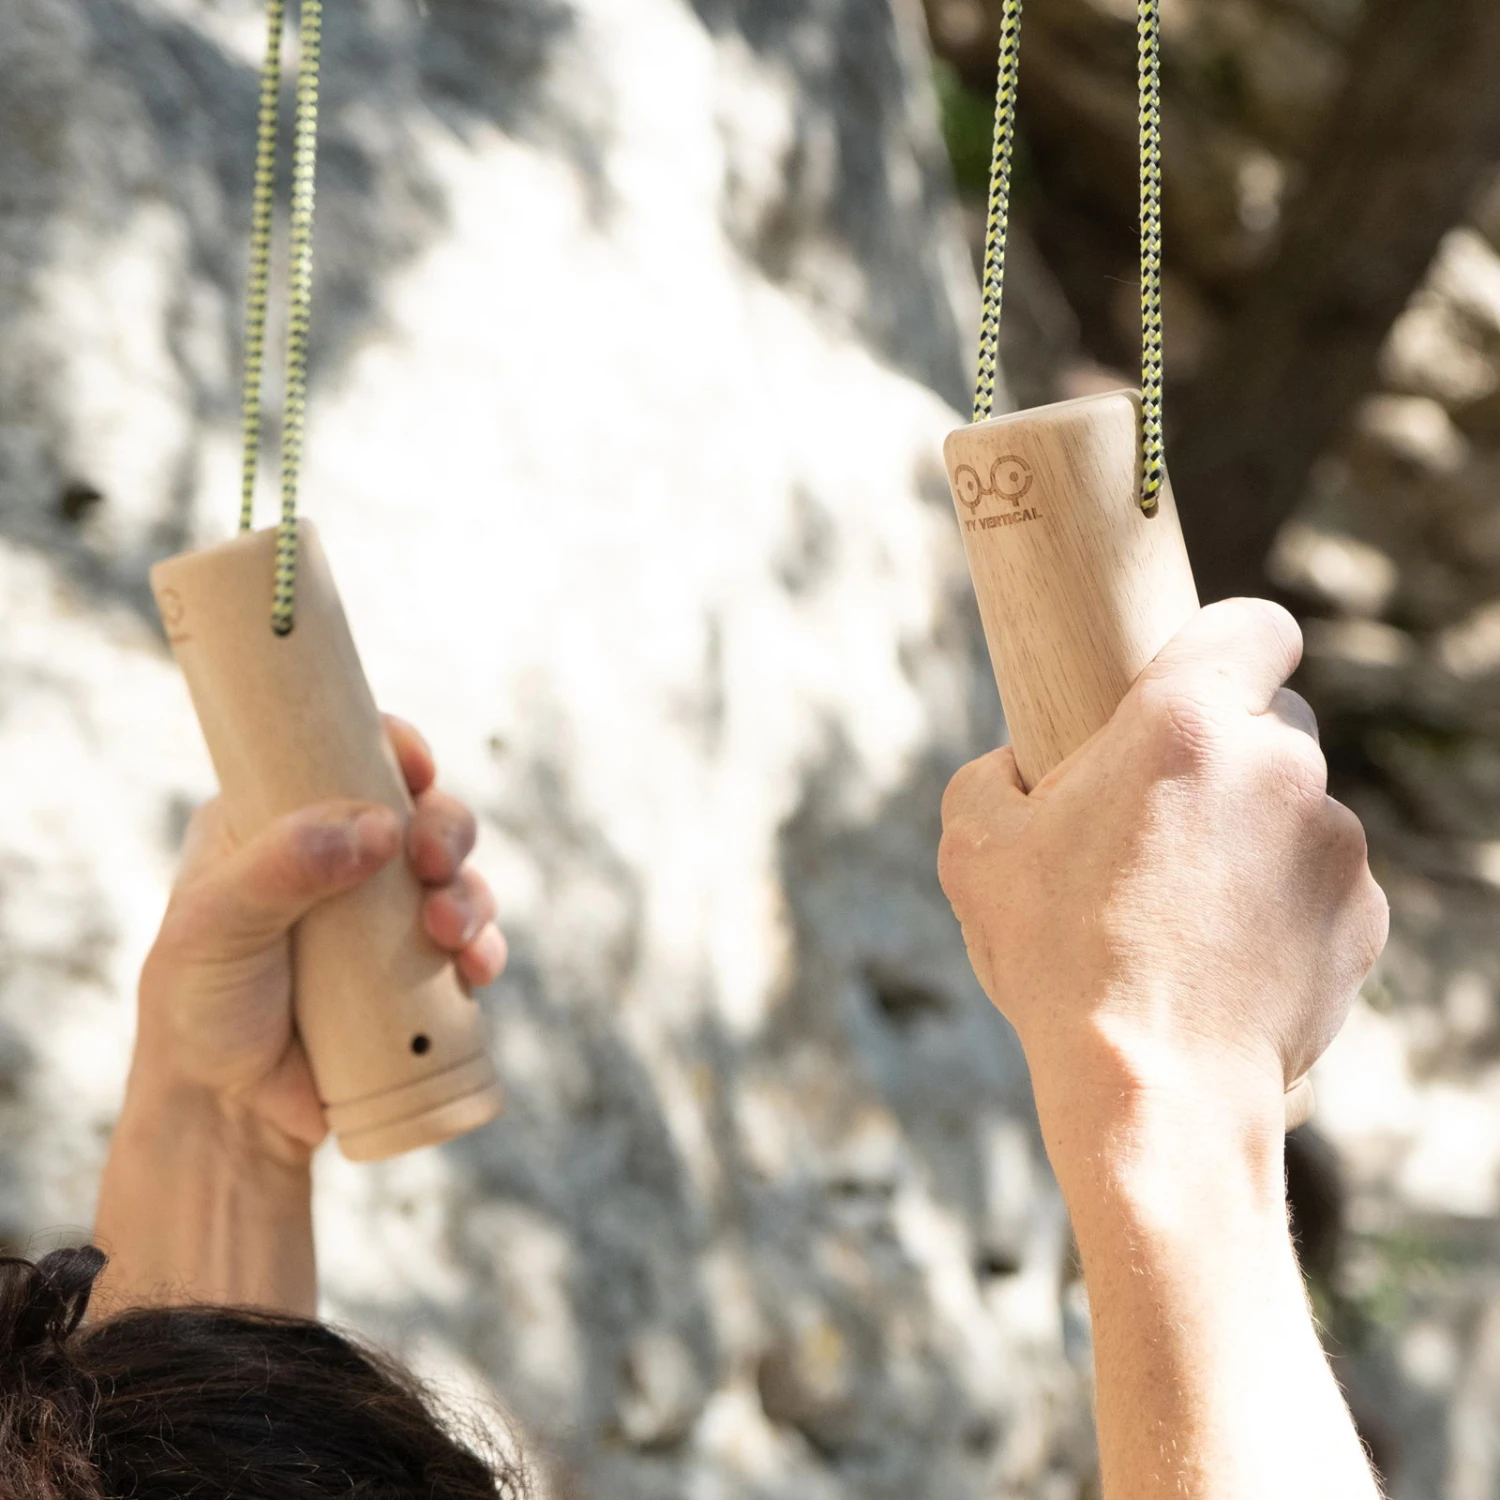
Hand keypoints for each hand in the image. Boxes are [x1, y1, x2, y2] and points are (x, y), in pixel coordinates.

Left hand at [132, 715, 506, 1158]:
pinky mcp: (416, 971)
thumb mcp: (213, 928)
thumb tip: (377, 830)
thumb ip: (282, 866)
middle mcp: (340, 860)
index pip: (345, 758)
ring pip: (457, 874)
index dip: (393, 748)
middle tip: (433, 864)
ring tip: (449, 935)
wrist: (228, 1118)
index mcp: (279, 824)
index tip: (415, 767)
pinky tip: (474, 970)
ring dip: (470, 894)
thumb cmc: (199, 1011)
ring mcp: (383, 917)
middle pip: (421, 811)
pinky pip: (473, 942)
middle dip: (446, 828)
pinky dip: (484, 948)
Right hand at [938, 599, 1387, 1152]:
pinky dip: (1285, 902)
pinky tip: (1227, 954)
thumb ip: (995, 773)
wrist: (1153, 1093)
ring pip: (1297, 805)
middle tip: (1156, 819)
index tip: (1197, 678)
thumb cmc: (1057, 961)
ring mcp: (1336, 843)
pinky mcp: (1365, 916)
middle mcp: (1280, 766)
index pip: (1254, 625)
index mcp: (1183, 725)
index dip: (1227, 643)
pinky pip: (1323, 881)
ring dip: (1250, 835)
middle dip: (1223, 754)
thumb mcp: (974, 848)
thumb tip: (1020, 764)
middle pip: (1274, 720)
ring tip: (1182, 911)